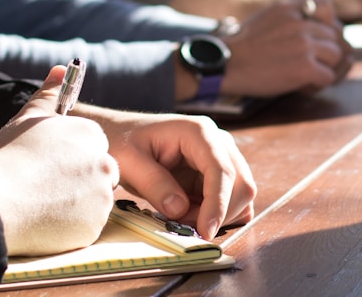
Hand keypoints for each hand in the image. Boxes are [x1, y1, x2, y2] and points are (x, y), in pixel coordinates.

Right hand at [0, 66, 119, 255]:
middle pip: (98, 174)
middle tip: (44, 187)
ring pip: (93, 201)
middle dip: (78, 181)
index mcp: (90, 135)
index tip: (49, 166)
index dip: (70, 158)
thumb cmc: (7, 157)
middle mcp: (104, 163)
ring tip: (40, 203)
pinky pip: (86, 226)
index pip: (92, 147)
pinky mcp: (94, 226)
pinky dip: (70, 226)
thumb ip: (49, 94)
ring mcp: (101, 197)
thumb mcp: (27, 118)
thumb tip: (60, 69)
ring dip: (74, 203)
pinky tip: (44, 220)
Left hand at [80, 110, 256, 239]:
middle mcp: (218, 142)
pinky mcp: (217, 174)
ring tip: (181, 218)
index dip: (218, 203)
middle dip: (218, 213)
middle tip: (184, 227)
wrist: (120, 135)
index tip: (205, 231)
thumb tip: (180, 209)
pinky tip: (191, 215)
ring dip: (217, 216)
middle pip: (241, 184)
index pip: (221, 170)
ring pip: (240, 195)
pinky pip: (231, 200)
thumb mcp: (129, 162)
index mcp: (198, 132)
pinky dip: (217, 215)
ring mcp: (221, 157)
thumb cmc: (123, 141)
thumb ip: (154, 184)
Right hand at [221, 0, 352, 95]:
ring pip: (336, 57)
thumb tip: (324, 30)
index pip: (327, 6)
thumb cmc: (244, 47)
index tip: (314, 37)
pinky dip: (317, 85)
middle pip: (335, 36)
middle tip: (309, 64)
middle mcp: (301, 22)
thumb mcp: (268, 17)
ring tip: (304, 75)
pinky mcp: (304, 67)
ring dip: (325, 69)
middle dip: (326, 52)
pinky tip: (300, 85)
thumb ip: (293, 17)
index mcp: (290, 7)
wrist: (225, 65)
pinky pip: (328, 77)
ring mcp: (304, 44)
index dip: (327, 23)